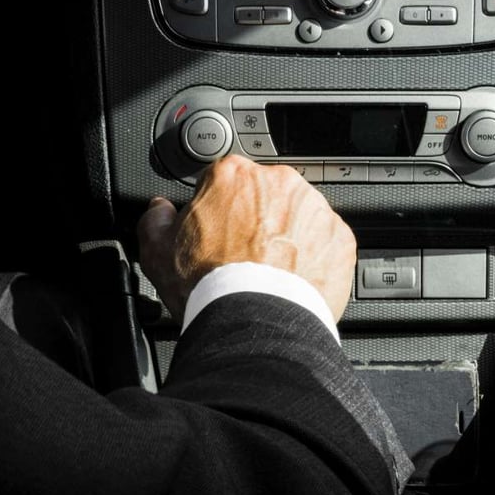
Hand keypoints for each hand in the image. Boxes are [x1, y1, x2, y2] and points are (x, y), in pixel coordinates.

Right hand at [137, 155, 356, 321]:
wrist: (256, 319)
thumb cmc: (209, 284)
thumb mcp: (158, 251)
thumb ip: (155, 220)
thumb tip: (159, 211)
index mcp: (233, 175)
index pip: (224, 180)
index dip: (217, 208)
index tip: (217, 230)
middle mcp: (278, 183)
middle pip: (266, 194)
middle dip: (256, 219)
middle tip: (243, 255)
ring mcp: (314, 209)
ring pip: (299, 216)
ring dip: (288, 235)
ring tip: (270, 271)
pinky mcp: (339, 237)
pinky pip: (325, 242)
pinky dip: (314, 257)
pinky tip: (294, 279)